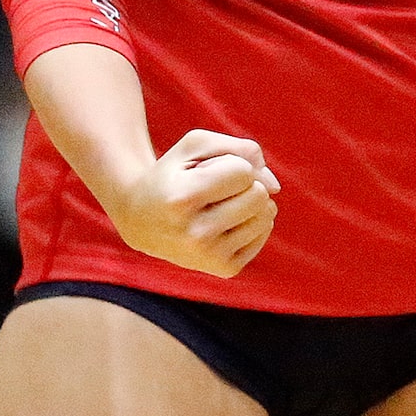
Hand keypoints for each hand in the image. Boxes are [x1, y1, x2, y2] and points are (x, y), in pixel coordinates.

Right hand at [105, 130, 280, 279]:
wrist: (140, 219)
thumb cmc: (174, 174)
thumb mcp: (196, 145)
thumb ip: (242, 149)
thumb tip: (275, 187)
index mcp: (182, 200)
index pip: (244, 172)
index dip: (232, 164)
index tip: (205, 172)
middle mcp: (195, 234)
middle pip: (260, 194)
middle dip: (245, 183)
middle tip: (212, 190)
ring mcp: (210, 257)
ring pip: (267, 214)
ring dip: (251, 202)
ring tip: (217, 205)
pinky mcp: (225, 269)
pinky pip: (264, 232)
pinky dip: (251, 221)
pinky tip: (224, 222)